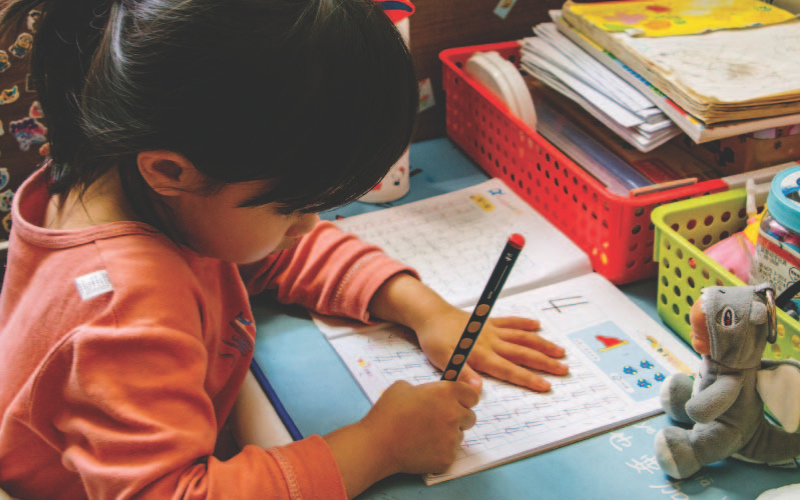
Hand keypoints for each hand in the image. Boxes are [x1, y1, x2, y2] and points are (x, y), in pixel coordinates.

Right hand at [324, 380, 478, 496]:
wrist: (377, 444)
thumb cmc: (387, 413)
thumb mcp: (403, 386)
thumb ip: (425, 389)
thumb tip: (432, 394)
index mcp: (446, 392)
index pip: (472, 395)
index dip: (464, 399)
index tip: (458, 403)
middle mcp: (453, 414)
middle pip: (470, 417)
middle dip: (458, 418)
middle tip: (438, 421)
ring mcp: (452, 438)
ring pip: (460, 436)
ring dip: (448, 436)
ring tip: (425, 436)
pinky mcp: (447, 458)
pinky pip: (450, 453)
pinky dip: (439, 453)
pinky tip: (422, 449)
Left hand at [368, 274, 567, 392]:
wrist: (430, 315)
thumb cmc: (435, 341)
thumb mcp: (443, 361)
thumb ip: (462, 374)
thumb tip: (478, 389)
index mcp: (481, 355)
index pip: (509, 370)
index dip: (528, 378)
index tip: (546, 386)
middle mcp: (491, 342)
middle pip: (523, 353)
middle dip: (544, 363)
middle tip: (564, 370)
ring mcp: (492, 330)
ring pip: (522, 337)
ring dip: (541, 344)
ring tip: (560, 351)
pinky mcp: (489, 321)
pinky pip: (510, 322)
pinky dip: (524, 323)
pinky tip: (537, 325)